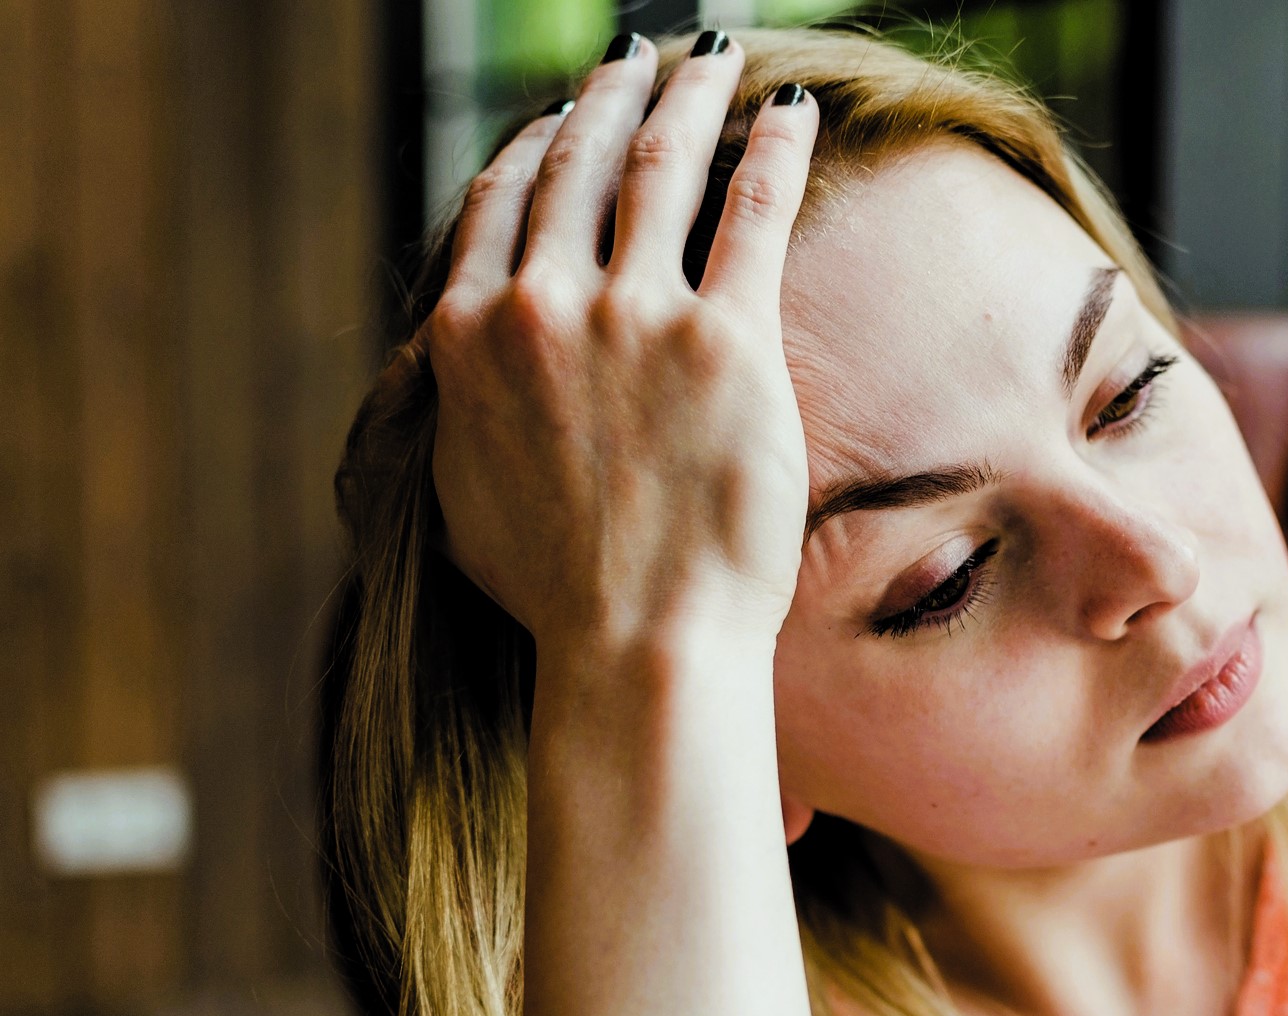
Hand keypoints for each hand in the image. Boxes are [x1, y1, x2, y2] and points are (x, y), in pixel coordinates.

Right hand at [426, 34, 818, 650]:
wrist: (638, 642)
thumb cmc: (555, 592)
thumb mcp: (459, 491)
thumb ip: (455, 409)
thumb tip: (452, 377)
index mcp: (470, 333)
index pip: (502, 199)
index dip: (538, 142)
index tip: (564, 116)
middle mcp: (543, 304)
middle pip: (581, 162)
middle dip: (614, 94)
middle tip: (640, 55)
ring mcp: (637, 315)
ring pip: (662, 165)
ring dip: (690, 97)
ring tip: (710, 58)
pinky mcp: (727, 338)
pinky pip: (754, 211)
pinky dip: (774, 149)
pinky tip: (794, 111)